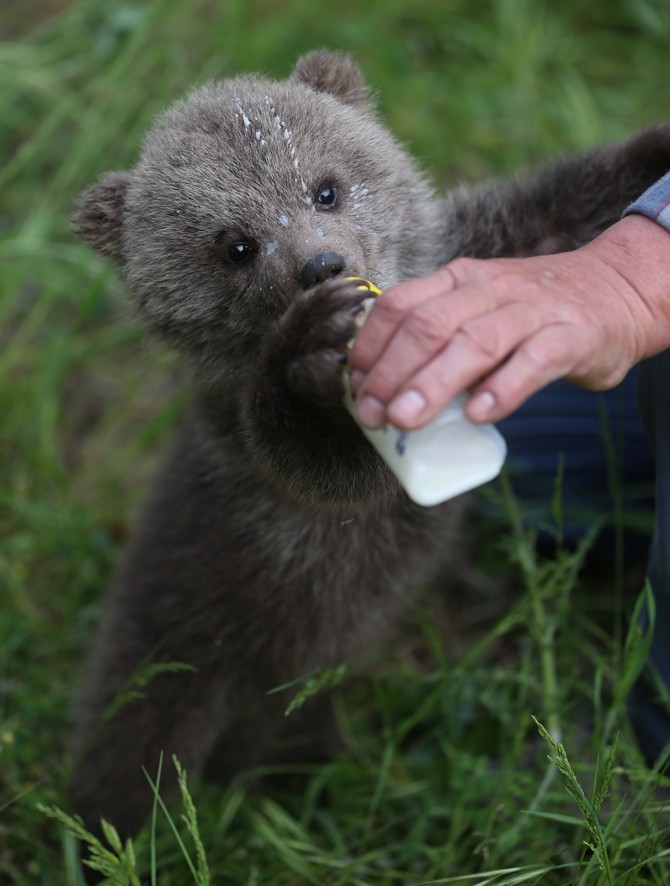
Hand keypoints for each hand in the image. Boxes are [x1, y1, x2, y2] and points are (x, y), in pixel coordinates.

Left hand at [348, 215, 669, 428]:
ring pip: (475, 342)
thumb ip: (439, 340)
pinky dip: (503, 388)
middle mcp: (491, 289)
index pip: (401, 304)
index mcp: (460, 280)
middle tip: (372, 415)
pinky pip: (533, 362)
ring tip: (405, 420)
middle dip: (392, 371)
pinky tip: (478, 415)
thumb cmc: (531, 313)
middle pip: (429, 325)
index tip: (355, 386)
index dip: (372, 345)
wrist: (617, 291)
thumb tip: (384, 391)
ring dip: (434, 383)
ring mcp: (532, 311)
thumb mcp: (479, 309)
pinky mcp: (571, 337)